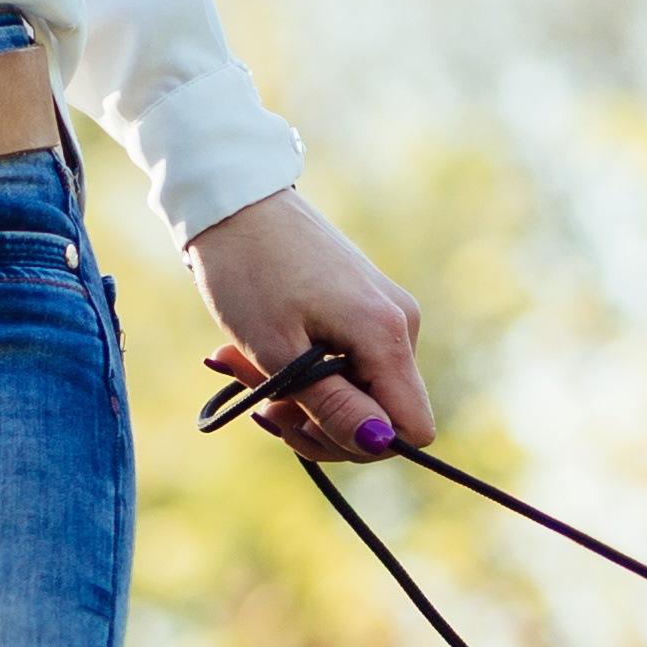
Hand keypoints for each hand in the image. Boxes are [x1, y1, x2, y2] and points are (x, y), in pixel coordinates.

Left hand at [187, 189, 432, 462]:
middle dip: (318, 423)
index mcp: (386, 335)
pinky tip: (259, 352)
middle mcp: (402, 325)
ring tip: (243, 368)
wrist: (235, 202)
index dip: (359, 444)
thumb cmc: (248, 273)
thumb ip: (332, 404)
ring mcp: (387, 314)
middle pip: (381, 415)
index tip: (302, 425)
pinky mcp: (367, 307)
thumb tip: (380, 444)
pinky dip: (305, 371)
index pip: (412, 428)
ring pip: (358, 391)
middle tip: (259, 405)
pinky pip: (347, 364)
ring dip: (300, 398)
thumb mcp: (279, 353)